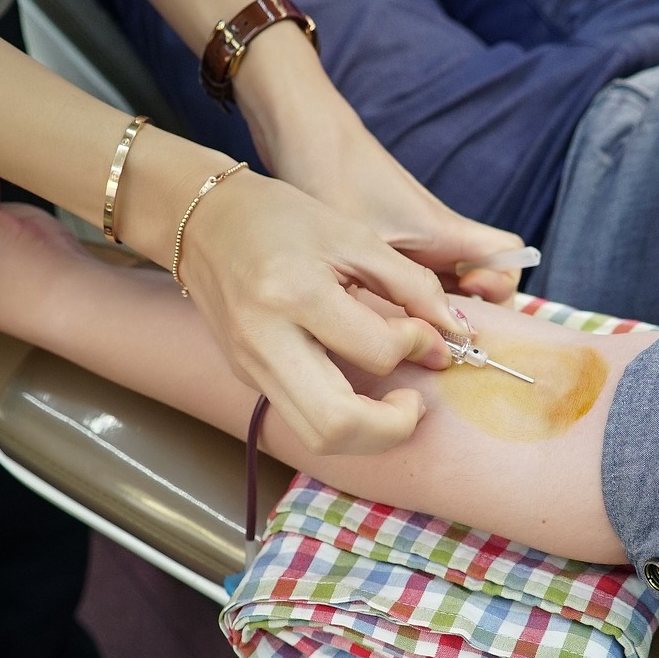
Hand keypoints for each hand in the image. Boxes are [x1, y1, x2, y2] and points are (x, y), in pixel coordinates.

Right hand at [177, 165, 469, 454]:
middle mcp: (266, 341)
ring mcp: (251, 367)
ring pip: (317, 438)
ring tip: (395, 405)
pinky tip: (362, 388)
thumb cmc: (282, 219)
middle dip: (394, 428)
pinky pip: (302, 417)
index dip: (417, 346)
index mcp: (295, 294)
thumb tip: (454, 334)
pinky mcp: (248, 378)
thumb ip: (412, 285)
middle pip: (338, 426)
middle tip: (416, 403)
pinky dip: (344, 418)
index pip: (374, 351)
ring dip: (369, 435)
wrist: (204, 221)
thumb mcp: (355, 236)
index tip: (430, 334)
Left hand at [233, 33, 526, 304]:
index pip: (509, 257)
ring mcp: (414, 242)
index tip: (468, 298)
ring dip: (435, 312)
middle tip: (435, 331)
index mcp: (443, 230)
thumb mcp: (359, 239)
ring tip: (405, 332)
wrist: (300, 133)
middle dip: (471, 311)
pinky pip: (416, 282)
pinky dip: (408, 304)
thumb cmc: (331, 175)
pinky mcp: (388, 245)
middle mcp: (438, 237)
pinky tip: (378, 319)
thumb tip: (415, 340)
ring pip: (449, 285)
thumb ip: (392, 288)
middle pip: (484, 280)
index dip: (501, 284)